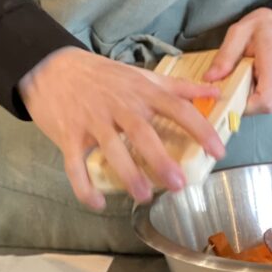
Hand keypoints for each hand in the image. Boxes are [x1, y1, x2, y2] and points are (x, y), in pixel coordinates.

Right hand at [18, 47, 223, 210]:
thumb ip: (178, 87)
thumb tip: (215, 92)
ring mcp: (92, 120)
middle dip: (161, 159)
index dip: (199, 128)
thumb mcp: (141, 76)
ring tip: (144, 196)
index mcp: (140, 90)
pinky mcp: (69, 135)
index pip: (176, 107)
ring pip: (111, 148)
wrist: (53, 67)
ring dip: (128, 174)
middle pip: (142, 132)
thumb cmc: (103, 75)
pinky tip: (98, 204)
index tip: (218, 151)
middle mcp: (119, 105)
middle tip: (179, 184)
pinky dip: (84, 187)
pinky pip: (75, 165)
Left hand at [204, 8, 271, 115]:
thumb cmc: (271, 27)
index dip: (243, 105)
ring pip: (267, 107)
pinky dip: (265, 94)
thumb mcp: (242, 30)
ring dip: (255, 94)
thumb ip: (225, 55)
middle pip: (261, 105)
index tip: (231, 96)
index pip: (264, 101)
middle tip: (243, 74)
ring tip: (256, 72)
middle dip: (246, 95)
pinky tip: (265, 77)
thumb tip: (210, 78)